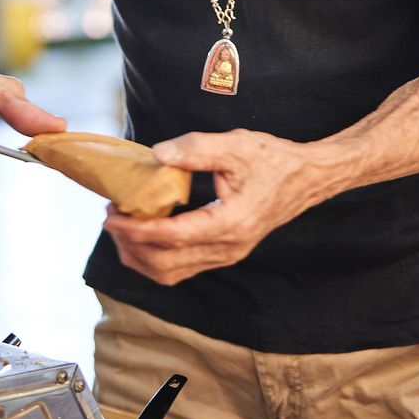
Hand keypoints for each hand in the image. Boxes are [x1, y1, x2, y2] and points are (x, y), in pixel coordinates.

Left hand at [103, 129, 325, 284]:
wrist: (307, 178)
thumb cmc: (274, 160)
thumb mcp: (236, 145)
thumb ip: (195, 148)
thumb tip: (156, 154)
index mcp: (231, 223)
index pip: (172, 237)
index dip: (137, 229)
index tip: (113, 214)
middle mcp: (229, 247)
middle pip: (166, 263)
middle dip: (130, 244)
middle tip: (111, 217)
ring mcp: (227, 255)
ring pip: (171, 273)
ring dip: (140, 256)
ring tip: (122, 228)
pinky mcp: (225, 253)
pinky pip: (182, 268)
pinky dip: (156, 258)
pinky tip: (144, 234)